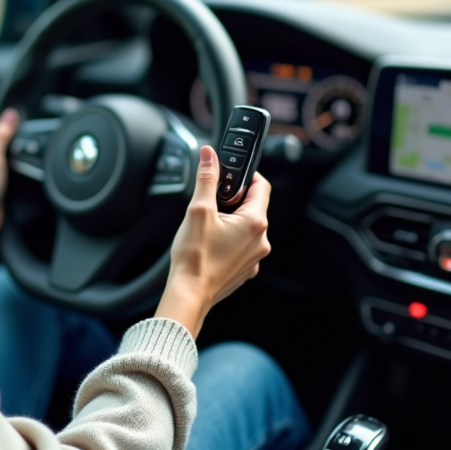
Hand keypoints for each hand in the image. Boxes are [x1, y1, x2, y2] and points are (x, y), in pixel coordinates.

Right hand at [155, 145, 270, 338]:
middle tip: (212, 201)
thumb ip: (206, 179)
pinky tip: (210, 243)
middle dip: (233, 199)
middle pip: (253, 206)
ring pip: (247, 227)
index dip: (246, 174)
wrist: (189, 294)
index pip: (261, 186)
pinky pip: (241, 246)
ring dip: (231, 220)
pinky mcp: (245, 269)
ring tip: (207, 225)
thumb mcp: (198, 210)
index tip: (231, 172)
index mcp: (255, 222)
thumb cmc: (195, 258)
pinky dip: (229, 239)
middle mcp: (261, 240)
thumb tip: (210, 156)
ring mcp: (254, 257)